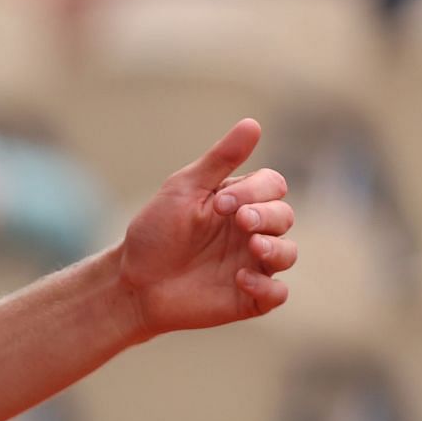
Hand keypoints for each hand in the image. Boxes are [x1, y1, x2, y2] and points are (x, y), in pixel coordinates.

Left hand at [117, 119, 296, 337]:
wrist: (133, 279)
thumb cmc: (156, 231)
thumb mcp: (184, 189)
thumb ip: (220, 159)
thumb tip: (253, 123)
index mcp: (239, 202)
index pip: (272, 186)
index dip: (256, 191)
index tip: (220, 202)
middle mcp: (251, 232)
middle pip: (285, 216)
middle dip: (267, 216)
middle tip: (239, 220)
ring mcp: (253, 264)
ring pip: (289, 253)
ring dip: (276, 248)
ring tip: (253, 247)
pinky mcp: (249, 297)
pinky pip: (277, 293)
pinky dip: (267, 286)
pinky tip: (241, 278)